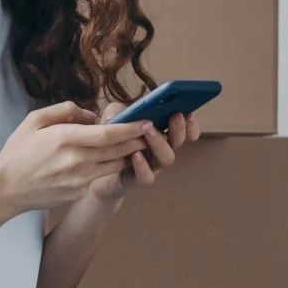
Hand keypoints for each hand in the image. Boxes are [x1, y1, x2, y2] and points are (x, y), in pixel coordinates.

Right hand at [0, 101, 154, 213]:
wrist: (6, 187)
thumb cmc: (19, 151)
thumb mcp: (35, 120)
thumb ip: (66, 110)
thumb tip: (92, 115)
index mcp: (64, 138)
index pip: (107, 133)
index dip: (131, 128)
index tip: (146, 121)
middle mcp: (75, 160)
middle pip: (118, 150)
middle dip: (138, 140)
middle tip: (152, 132)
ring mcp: (78, 179)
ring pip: (115, 165)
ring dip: (129, 155)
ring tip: (139, 144)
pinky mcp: (78, 193)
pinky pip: (101, 176)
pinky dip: (111, 167)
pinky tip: (116, 160)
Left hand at [86, 106, 201, 201]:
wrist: (97, 170)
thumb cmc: (111, 140)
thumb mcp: (113, 119)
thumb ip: (119, 110)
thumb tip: (127, 107)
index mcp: (161, 135)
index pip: (185, 131)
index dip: (190, 124)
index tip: (189, 112)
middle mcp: (160, 151)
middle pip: (178, 142)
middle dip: (179, 129)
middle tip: (176, 115)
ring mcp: (151, 167)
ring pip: (166, 158)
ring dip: (160, 143)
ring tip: (150, 131)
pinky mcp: (137, 180)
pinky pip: (146, 176)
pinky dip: (143, 166)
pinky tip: (136, 155)